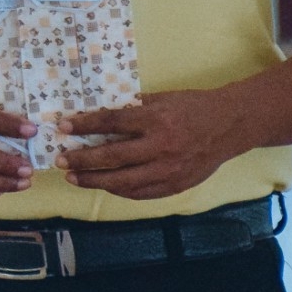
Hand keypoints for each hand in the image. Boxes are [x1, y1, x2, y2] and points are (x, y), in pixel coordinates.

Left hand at [59, 89, 249, 199]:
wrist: (231, 125)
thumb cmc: (193, 107)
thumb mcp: (161, 98)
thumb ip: (131, 107)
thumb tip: (96, 113)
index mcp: (156, 119)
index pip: (111, 123)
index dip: (84, 126)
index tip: (62, 127)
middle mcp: (161, 146)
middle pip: (113, 157)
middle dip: (82, 160)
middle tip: (60, 160)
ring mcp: (170, 169)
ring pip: (124, 181)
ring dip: (95, 180)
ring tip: (74, 178)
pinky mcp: (177, 185)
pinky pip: (142, 193)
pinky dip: (120, 191)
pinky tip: (105, 186)